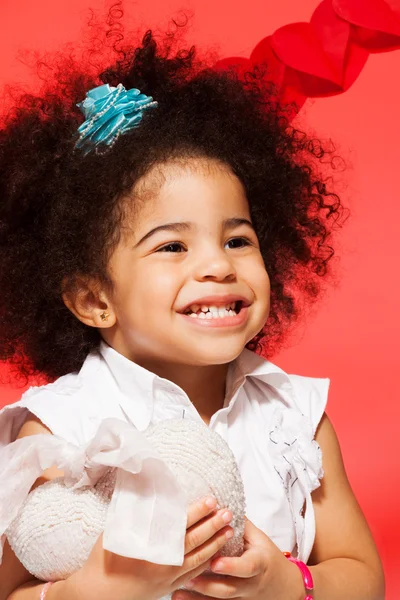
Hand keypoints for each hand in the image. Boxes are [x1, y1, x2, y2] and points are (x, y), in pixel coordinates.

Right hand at [65, 496, 233, 599]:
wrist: (96, 593)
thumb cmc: (104, 558)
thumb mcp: (119, 529)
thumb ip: (137, 513)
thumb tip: (148, 491)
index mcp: (153, 547)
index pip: (182, 526)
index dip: (198, 512)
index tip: (211, 500)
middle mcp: (164, 564)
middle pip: (195, 542)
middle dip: (213, 526)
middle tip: (228, 512)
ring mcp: (168, 578)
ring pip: (199, 560)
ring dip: (216, 544)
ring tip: (230, 531)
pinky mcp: (167, 588)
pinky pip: (193, 576)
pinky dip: (206, 564)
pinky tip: (215, 555)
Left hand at [171, 517, 303, 599]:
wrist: (283, 586)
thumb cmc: (266, 555)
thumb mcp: (259, 537)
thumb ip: (240, 524)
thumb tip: (218, 505)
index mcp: (258, 563)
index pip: (247, 567)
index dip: (231, 566)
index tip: (214, 562)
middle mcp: (250, 584)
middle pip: (229, 588)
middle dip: (208, 584)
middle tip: (188, 576)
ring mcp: (242, 597)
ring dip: (198, 596)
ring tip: (178, 591)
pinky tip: (179, 598)